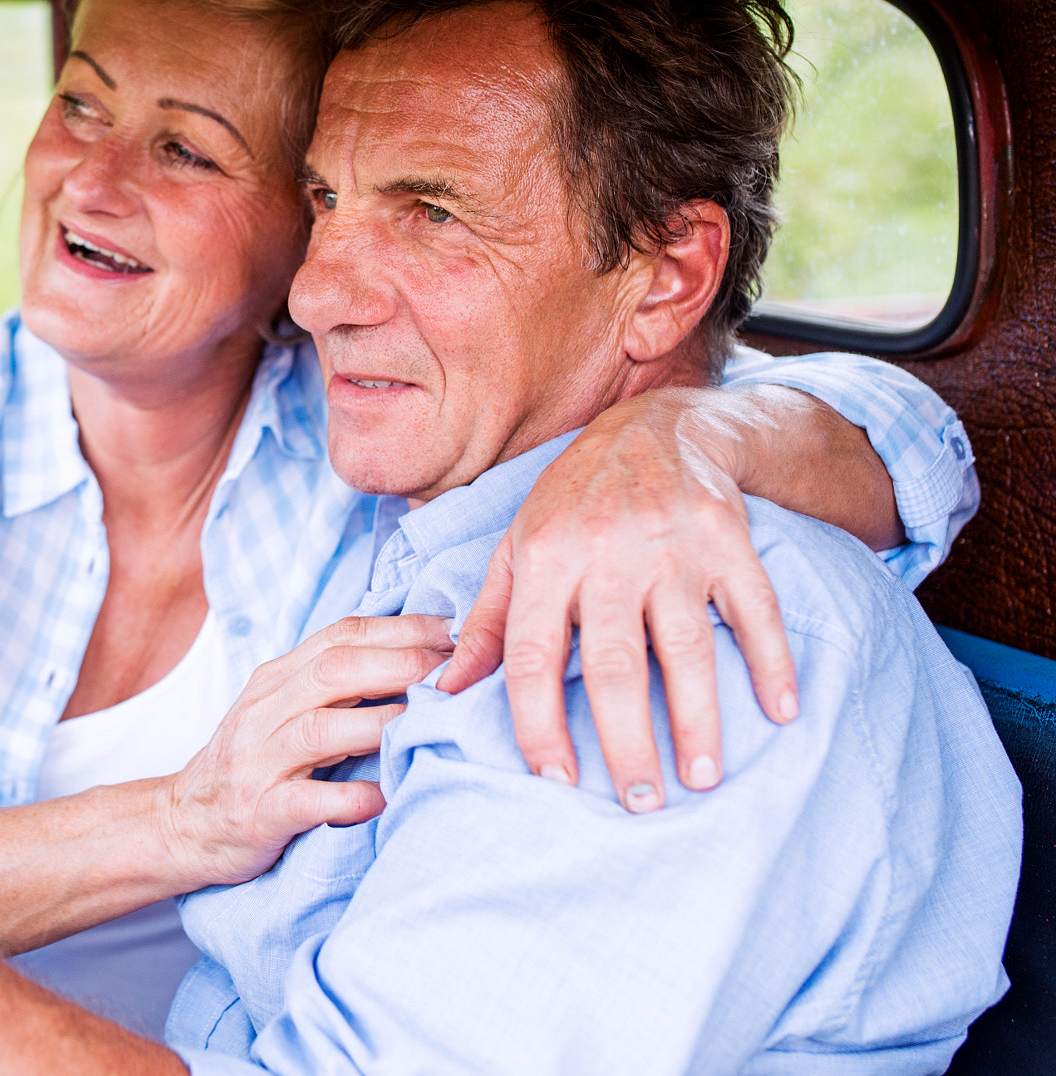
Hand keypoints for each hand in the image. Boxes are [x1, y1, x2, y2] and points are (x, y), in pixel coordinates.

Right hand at [159, 614, 451, 885]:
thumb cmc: (253, 764)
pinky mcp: (258, 813)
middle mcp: (264, 711)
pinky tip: (383, 799)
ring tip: (428, 725)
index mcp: (276, 679)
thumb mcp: (283, 710)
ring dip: (380, 724)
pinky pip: (306, 801)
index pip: (340, 636)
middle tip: (454, 673)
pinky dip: (348, 799)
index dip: (400, 629)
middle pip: (334, 671)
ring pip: (320, 729)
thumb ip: (335, 685)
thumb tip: (417, 660)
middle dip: (400, 666)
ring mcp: (258, 761)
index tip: (454, 631)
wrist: (184, 823)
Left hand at [436, 390, 797, 811]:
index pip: (532, 656)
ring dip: (698, 719)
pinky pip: (754, 610)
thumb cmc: (572, 502)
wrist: (656, 428)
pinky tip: (781, 711)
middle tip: (640, 803)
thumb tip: (449, 688)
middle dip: (626, 741)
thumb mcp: (516, 549)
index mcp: (544, 560)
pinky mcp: (729, 541)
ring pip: (687, 647)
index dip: (538, 722)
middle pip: (614, 664)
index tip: (554, 779)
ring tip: (702, 779)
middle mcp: (606, 554)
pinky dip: (772, 662)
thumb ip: (488, 622)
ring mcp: (673, 547)